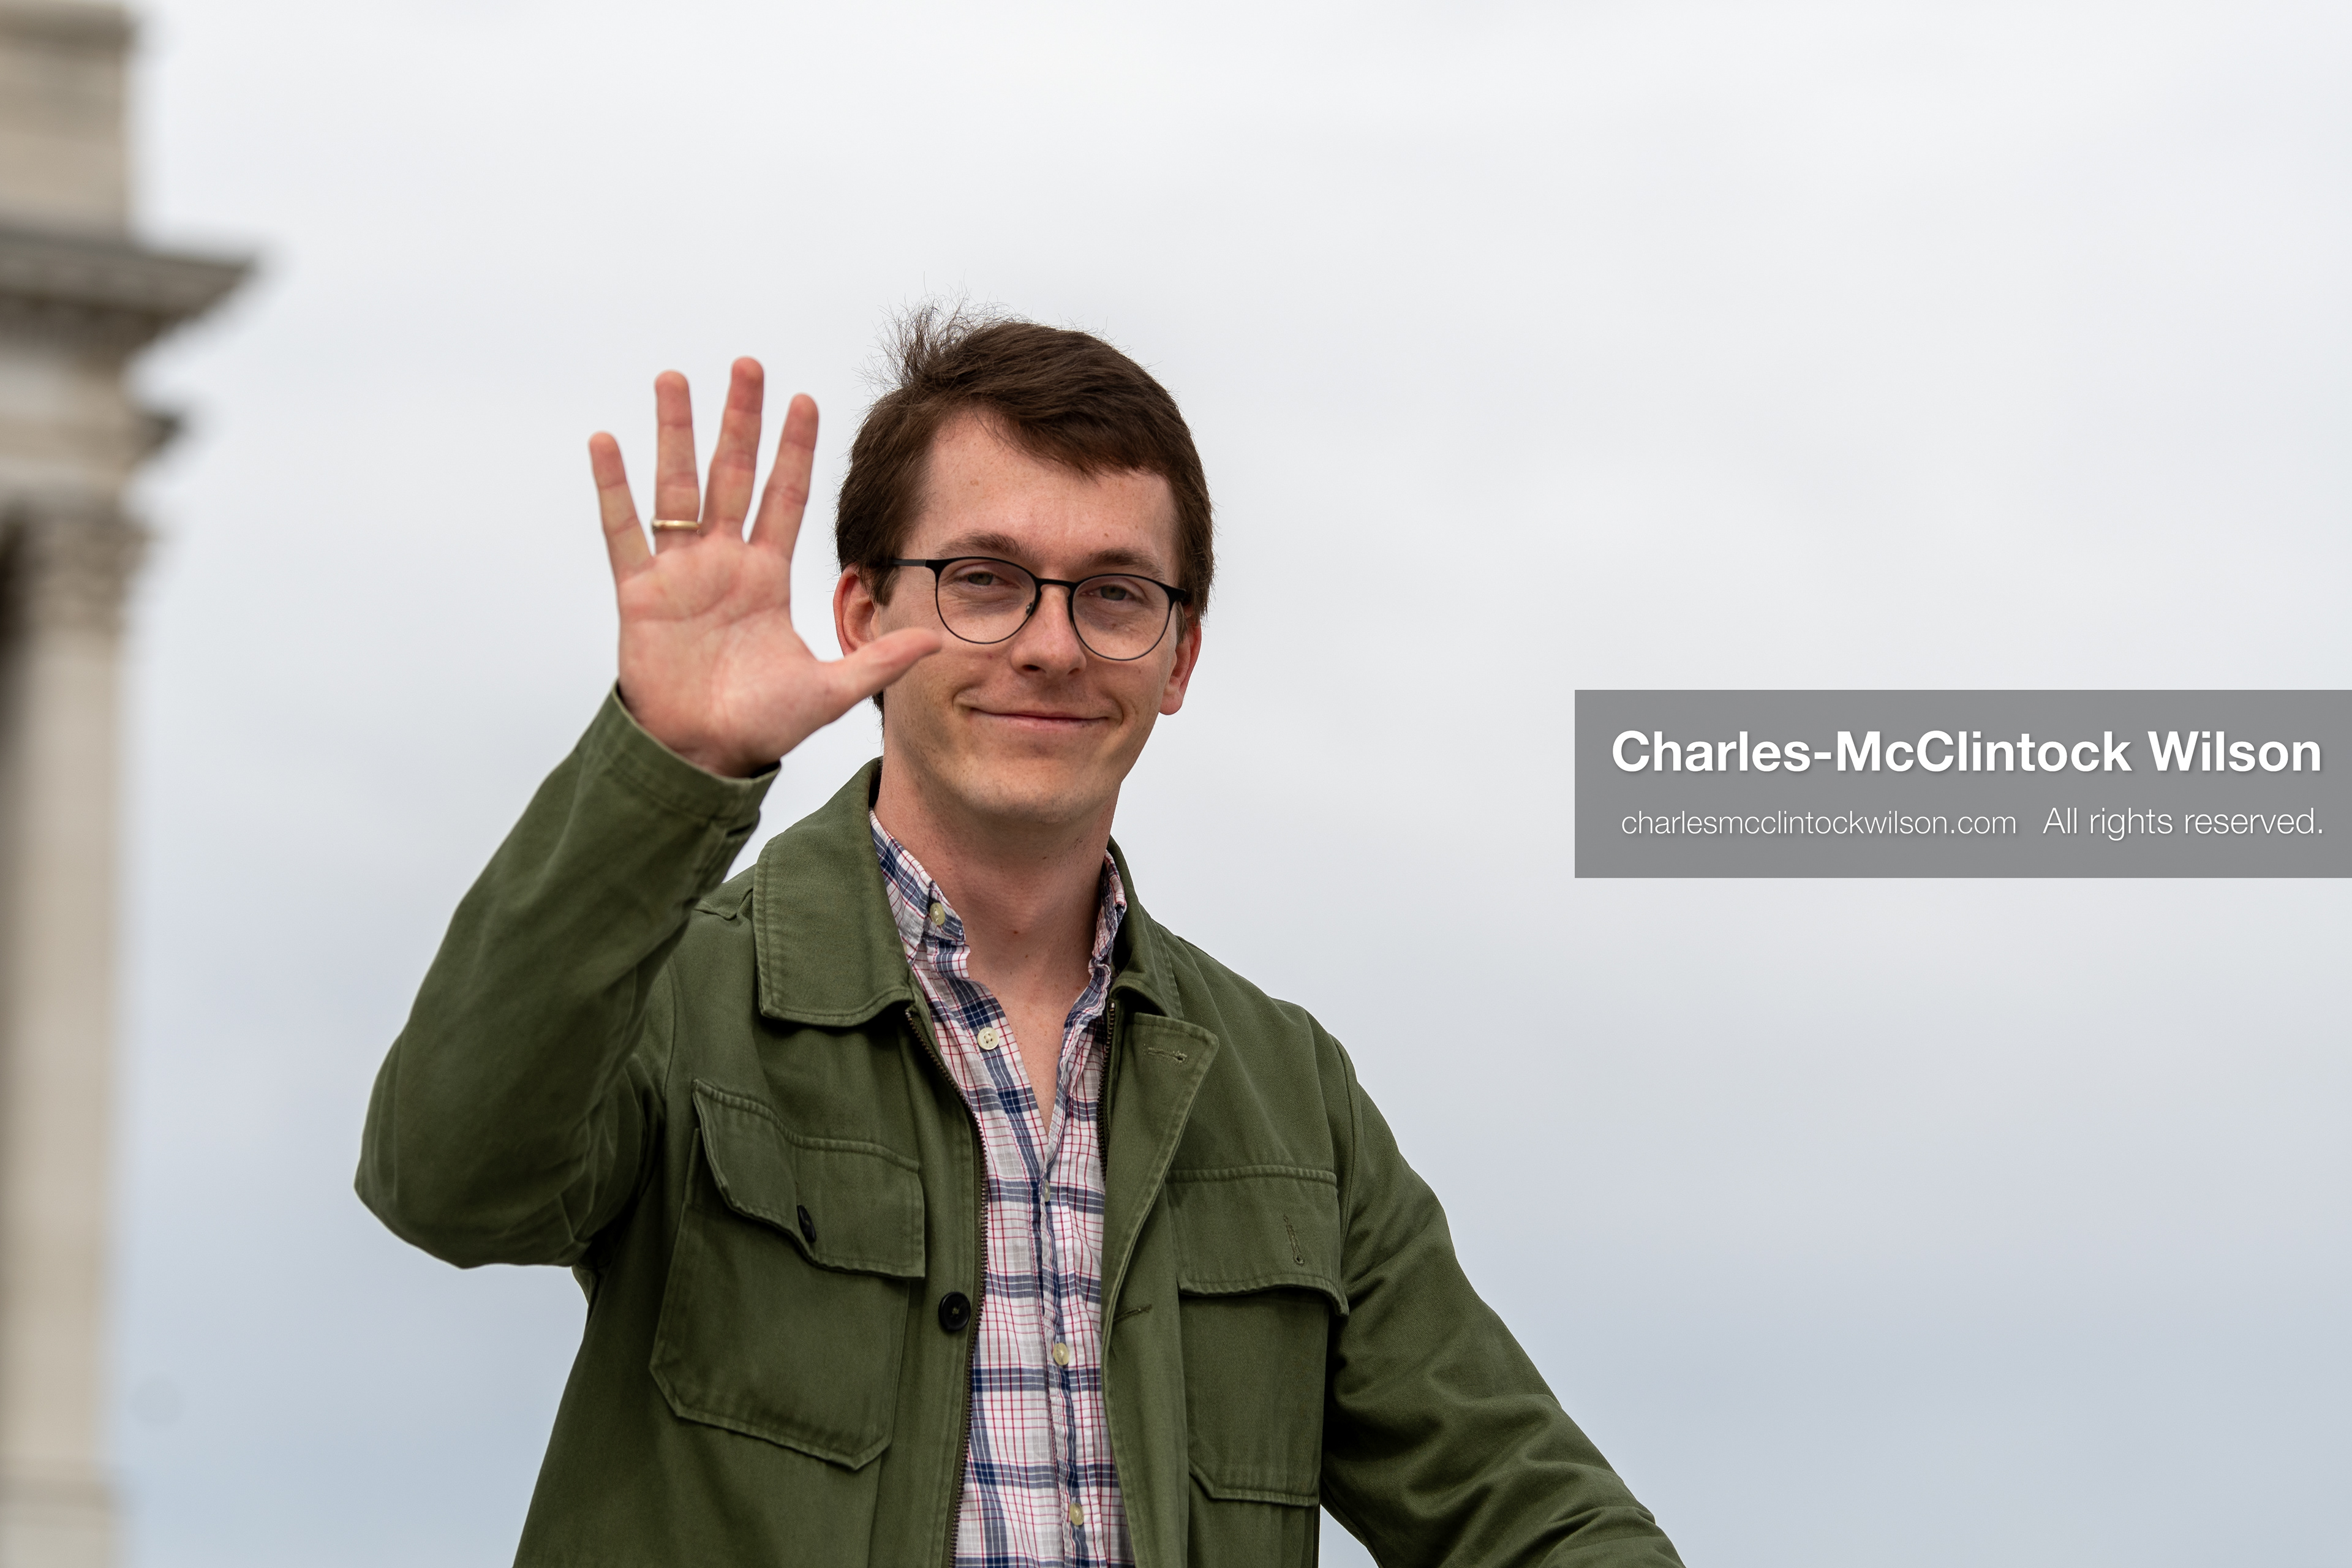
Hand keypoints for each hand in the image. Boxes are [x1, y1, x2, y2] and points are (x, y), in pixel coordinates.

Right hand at [590, 359, 940, 776]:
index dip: (794, 450)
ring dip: (674, 433)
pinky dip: (612, 487)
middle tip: (747, 364)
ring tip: (674, 377)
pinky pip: (623, 531)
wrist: (702, 757)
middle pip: (732, 475)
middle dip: (740, 420)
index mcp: (766, 576)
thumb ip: (879, 660)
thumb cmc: (760, 725)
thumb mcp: (831, 690)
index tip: (804, 399)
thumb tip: (939, 637)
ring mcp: (678, 573)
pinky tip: (607, 440)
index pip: (784, 497)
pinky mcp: (639, 593)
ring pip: (676, 488)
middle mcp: (723, 563)